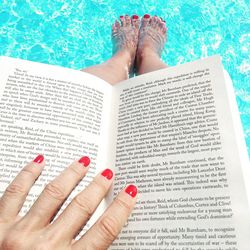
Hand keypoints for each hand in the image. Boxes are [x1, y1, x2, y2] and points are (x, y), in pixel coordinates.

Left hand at [0, 155, 136, 249]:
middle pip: (82, 207)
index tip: (129, 192)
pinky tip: (40, 162)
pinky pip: (15, 193)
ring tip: (83, 162)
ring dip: (71, 175)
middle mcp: (45, 247)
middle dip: (98, 187)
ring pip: (53, 194)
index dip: (121, 209)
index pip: (105, 231)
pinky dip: (28, 175)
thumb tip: (105, 238)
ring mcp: (20, 234)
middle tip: (107, 173)